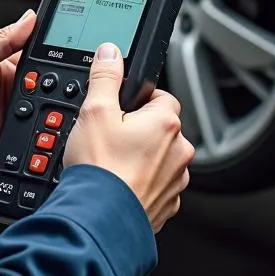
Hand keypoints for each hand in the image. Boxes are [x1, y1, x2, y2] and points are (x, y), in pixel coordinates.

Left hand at [0, 8, 36, 187]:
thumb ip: (2, 40)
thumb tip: (29, 18)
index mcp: (2, 67)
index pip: (36, 56)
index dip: (51, 52)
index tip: (68, 47)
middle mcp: (11, 92)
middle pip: (48, 84)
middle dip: (54, 82)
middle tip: (49, 81)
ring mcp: (16, 119)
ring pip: (49, 111)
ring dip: (50, 108)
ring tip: (43, 104)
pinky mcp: (17, 143)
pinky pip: (39, 138)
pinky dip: (46, 134)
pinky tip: (47, 128)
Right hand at [63, 42, 194, 232]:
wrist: (100, 221)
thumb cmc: (100, 170)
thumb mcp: (94, 111)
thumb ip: (105, 77)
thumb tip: (111, 54)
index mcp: (166, 123)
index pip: (162, 95)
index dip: (138, 98)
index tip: (120, 106)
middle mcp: (179, 152)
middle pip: (160, 127)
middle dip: (138, 128)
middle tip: (110, 135)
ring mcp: (175, 182)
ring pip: (160, 157)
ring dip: (141, 156)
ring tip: (111, 161)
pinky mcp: (166, 205)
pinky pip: (156, 184)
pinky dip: (140, 182)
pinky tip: (118, 182)